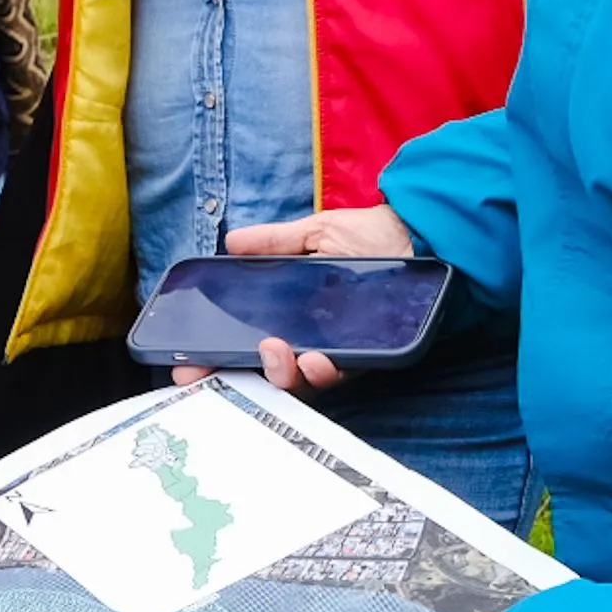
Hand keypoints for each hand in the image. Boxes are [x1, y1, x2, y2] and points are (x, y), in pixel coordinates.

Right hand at [167, 207, 421, 391]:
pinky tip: (314, 358)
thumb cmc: (374, 235)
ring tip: (272, 351)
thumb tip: (231, 243)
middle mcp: (310, 335)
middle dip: (233, 375)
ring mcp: (338, 349)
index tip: (184, 366)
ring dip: (278, 372)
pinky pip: (340, 375)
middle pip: (264, 368)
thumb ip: (275, 243)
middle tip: (208, 369)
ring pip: (298, 379)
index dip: (214, 355)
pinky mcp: (368, 356)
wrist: (427, 237)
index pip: (246, 340)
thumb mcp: (316, 233)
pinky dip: (322, 371)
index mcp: (293, 311)